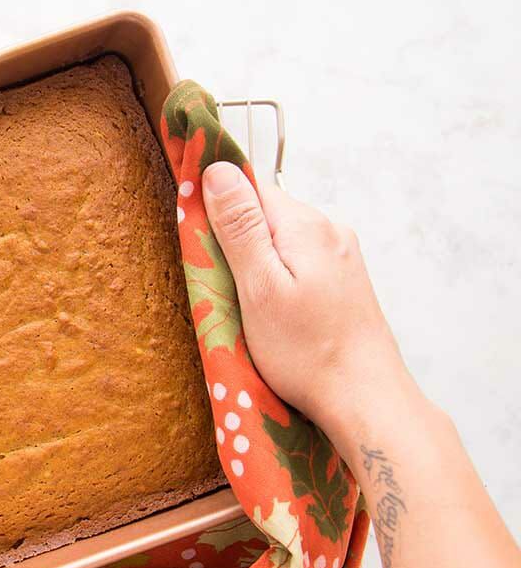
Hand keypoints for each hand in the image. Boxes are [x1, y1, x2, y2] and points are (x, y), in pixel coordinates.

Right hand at [200, 161, 415, 447]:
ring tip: (249, 308)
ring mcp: (340, 254)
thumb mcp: (259, 287)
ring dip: (255, 265)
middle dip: (234, 243)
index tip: (201, 248)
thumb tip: (218, 169)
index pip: (246, 188)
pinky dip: (276, 279)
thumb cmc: (307, 352)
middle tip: (224, 289)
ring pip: (279, 240)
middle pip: (263, 214)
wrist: (364, 398)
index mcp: (305, 225)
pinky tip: (274, 313)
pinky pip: (296, 261)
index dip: (215, 212)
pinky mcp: (343, 279)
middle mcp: (328, 229)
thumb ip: (239, 226)